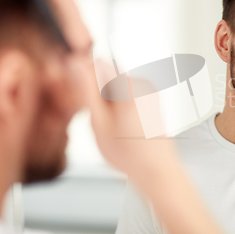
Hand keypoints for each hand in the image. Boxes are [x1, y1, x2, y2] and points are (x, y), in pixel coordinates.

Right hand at [75, 57, 177, 177]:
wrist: (156, 170)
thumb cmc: (130, 153)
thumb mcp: (99, 122)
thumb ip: (87, 90)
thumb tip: (77, 63)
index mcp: (129, 86)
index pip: (100, 64)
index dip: (87, 78)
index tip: (84, 95)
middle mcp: (143, 84)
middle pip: (110, 76)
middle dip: (100, 93)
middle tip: (100, 119)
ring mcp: (151, 92)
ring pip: (118, 87)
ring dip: (110, 102)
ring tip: (113, 127)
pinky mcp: (153, 100)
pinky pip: (129, 96)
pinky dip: (121, 107)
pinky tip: (123, 127)